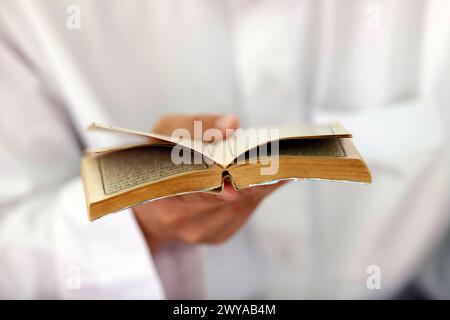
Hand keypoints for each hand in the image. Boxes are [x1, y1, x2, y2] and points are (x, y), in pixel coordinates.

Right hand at [134, 114, 284, 251]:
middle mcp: (181, 222)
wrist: (151, 196)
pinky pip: (244, 213)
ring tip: (273, 162)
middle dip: (252, 175)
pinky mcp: (217, 236)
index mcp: (163, 193)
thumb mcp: (166, 130)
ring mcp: (200, 233)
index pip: (203, 186)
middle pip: (230, 199)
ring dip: (259, 183)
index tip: (255, 162)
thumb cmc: (158, 157)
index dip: (232, 175)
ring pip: (242, 206)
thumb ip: (197, 124)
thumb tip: (232, 124)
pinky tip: (260, 176)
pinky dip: (256, 192)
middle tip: (274, 156)